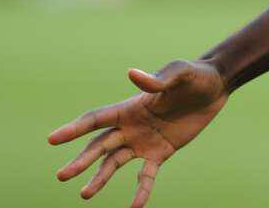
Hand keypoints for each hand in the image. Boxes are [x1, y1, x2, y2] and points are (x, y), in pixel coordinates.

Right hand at [48, 60, 227, 206]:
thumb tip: (132, 74)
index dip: (74, 129)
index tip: (52, 139)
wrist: (215, 88)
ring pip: (114, 163)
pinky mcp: (160, 153)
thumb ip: (157, 78)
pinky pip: (146, 176)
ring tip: (85, 195)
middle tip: (62, 176)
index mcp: (130, 106)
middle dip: (82, 160)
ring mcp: (143, 141)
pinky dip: (141, 191)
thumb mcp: (179, 74)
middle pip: (100, 145)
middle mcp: (131, 126)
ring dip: (100, 178)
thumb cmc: (195, 75)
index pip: (96, 119)